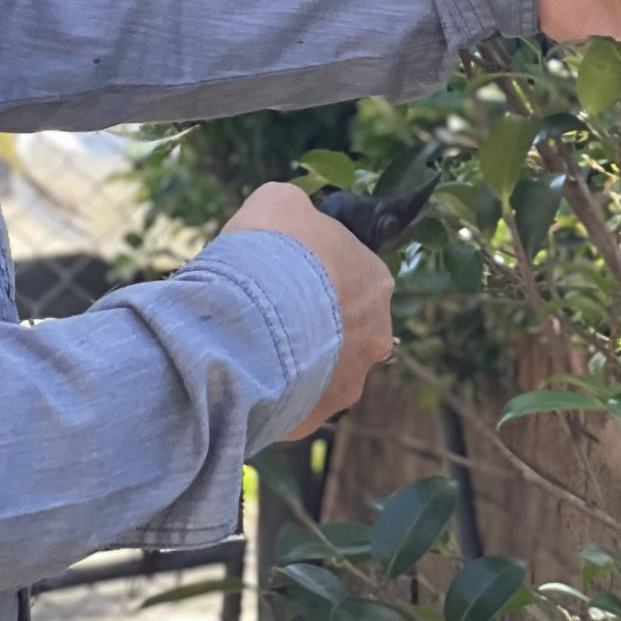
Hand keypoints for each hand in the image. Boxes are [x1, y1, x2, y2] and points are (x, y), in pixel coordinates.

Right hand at [220, 182, 395, 438]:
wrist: (244, 320)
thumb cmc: (270, 253)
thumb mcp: (279, 203)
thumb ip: (297, 212)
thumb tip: (294, 216)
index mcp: (376, 282)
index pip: (352, 276)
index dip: (315, 274)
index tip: (284, 276)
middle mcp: (375, 335)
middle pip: (342, 328)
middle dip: (309, 322)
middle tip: (267, 315)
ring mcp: (348, 381)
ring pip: (320, 370)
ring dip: (293, 361)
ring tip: (252, 349)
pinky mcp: (315, 416)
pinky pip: (293, 403)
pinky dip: (273, 393)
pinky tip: (246, 377)